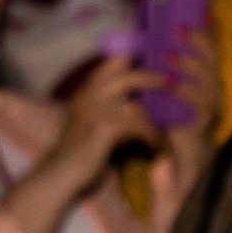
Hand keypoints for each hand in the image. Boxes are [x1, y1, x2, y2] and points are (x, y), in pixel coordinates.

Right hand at [40, 58, 158, 192]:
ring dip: (155, 120)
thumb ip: (105, 105)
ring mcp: (96, 109)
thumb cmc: (77, 151)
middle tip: (171, 84)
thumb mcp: (87, 119)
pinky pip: (138, 126)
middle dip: (153, 79)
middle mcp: (89, 94)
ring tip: (166, 130)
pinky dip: (150, 137)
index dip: (135, 59)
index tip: (155, 64)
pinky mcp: (105, 127)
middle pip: (129, 75)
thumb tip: (136, 101)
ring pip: (136, 106)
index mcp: (86, 90)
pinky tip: (156, 147)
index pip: (112, 62)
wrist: (60, 173)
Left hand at [161, 26, 218, 163]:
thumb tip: (152, 45)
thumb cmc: (175, 116)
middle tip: (177, 31)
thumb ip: (166, 70)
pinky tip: (169, 85)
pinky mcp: (204, 119)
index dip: (206, 32)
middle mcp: (213, 88)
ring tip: (166, 57)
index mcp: (207, 78)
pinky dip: (182, 92)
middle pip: (211, 60)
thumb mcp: (170, 90)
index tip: (198, 13)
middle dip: (196, 42)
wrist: (184, 150)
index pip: (210, 50)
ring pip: (205, 79)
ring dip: (186, 65)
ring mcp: (212, 103)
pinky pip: (197, 102)